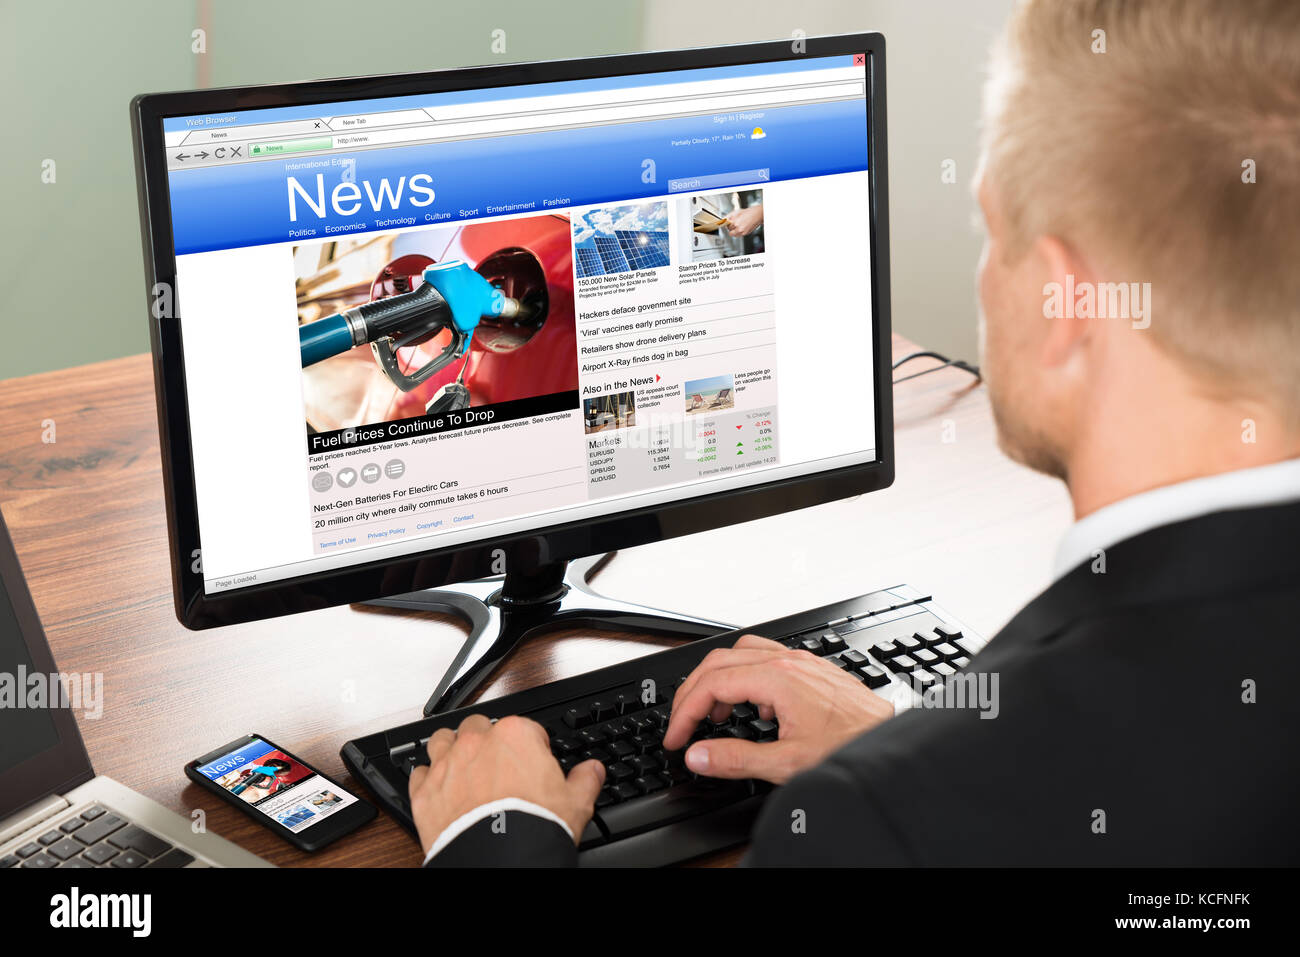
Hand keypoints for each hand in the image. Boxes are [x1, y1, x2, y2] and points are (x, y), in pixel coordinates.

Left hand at [408, 714, 604, 854]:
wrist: (499, 859)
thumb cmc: (533, 827)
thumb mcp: (575, 803)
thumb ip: (585, 780)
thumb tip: (593, 770)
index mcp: (516, 736)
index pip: (525, 729)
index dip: (531, 747)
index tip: (533, 763)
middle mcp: (478, 743)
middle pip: (478, 727)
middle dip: (486, 741)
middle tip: (496, 764)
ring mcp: (448, 765)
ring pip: (442, 740)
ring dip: (450, 749)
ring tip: (461, 765)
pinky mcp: (425, 791)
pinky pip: (419, 773)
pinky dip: (427, 779)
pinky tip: (438, 789)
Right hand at [662, 635, 893, 783]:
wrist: (891, 741)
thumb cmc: (852, 747)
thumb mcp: (788, 763)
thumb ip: (736, 759)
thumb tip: (697, 755)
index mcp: (778, 679)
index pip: (712, 685)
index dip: (685, 711)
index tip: (676, 736)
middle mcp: (788, 662)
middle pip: (720, 662)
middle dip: (694, 692)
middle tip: (682, 722)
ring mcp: (801, 662)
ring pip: (742, 653)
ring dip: (719, 680)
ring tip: (712, 713)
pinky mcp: (812, 669)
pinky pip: (767, 658)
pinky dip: (746, 677)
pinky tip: (755, 707)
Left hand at [726, 204, 762, 236]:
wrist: (756, 215)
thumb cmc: (748, 212)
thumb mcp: (736, 212)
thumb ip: (728, 216)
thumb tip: (723, 219)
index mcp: (735, 223)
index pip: (727, 227)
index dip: (728, 224)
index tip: (729, 223)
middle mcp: (739, 228)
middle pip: (730, 233)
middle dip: (731, 229)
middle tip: (733, 225)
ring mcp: (742, 232)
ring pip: (734, 235)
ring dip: (734, 232)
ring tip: (737, 226)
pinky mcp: (745, 233)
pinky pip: (739, 235)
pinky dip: (739, 232)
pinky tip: (741, 227)